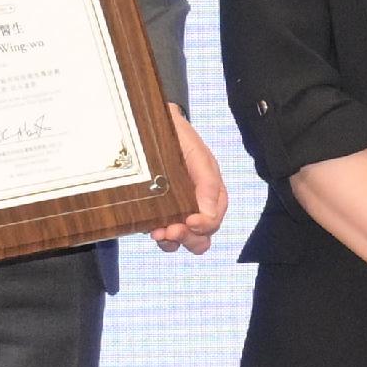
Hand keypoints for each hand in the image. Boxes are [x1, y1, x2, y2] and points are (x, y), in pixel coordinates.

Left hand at [149, 107, 229, 252]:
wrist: (153, 125)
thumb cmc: (179, 137)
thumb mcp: (197, 155)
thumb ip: (207, 182)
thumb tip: (208, 214)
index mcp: (212, 191)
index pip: (214, 218)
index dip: (203, 226)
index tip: (189, 221)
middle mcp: (199, 204)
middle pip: (203, 236)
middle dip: (188, 237)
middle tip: (170, 230)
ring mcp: (180, 210)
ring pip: (186, 240)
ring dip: (174, 241)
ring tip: (158, 232)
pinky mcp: (162, 213)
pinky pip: (167, 236)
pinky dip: (162, 238)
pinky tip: (151, 229)